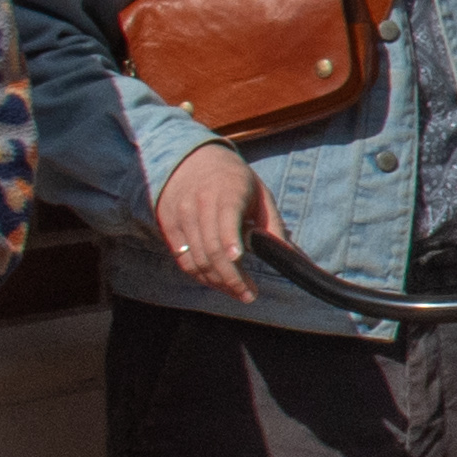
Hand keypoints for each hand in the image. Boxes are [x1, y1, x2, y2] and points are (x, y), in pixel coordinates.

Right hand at [155, 143, 278, 294]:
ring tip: (237, 293)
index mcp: (226, 193)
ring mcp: (181, 217)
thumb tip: (288, 254)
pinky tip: (217, 283)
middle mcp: (199, 205)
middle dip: (230, 277)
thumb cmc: (234, 180)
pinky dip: (200, 276)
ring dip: (217, 282)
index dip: (230, 243)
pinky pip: (183, 259)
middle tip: (248, 295)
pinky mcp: (168, 227)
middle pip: (210, 249)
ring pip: (196, 259)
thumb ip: (272, 224)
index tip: (239, 260)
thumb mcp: (260, 193)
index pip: (226, 220)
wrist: (191, 161)